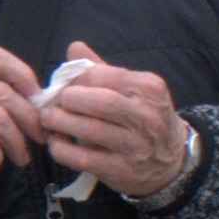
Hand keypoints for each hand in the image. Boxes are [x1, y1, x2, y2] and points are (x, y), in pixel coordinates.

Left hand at [34, 46, 193, 201]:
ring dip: (59, 123)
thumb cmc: (143, 118)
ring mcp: (136, 146)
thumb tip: (74, 47)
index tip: (61, 84)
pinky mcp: (122, 170)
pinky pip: (83, 158)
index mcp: (149, 88)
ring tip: (48, 120)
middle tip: (51, 102)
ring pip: (89, 129)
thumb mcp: (132, 90)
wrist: (171, 163)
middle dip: (67, 99)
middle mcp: (147, 116)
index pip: (104, 75)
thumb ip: (102, 70)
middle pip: (99, 101)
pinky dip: (62, 150)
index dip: (75, 79)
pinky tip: (56, 144)